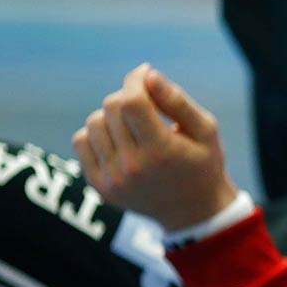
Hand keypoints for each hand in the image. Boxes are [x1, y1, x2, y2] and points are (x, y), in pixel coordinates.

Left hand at [73, 64, 239, 230]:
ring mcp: (112, 179)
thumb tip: (148, 75)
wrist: (193, 211)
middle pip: (112, 107)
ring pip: (94, 122)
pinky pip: (81, 141)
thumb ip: (177, 101)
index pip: (132, 101)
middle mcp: (133, 167)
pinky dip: (96, 133)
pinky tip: (118, 140)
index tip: (145, 75)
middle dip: (128, 97)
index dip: (135, 80)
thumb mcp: (205, 130)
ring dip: (112, 116)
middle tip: (147, 106)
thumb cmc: (202, 164)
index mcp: (162, 151)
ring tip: (134, 127)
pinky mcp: (99, 186)